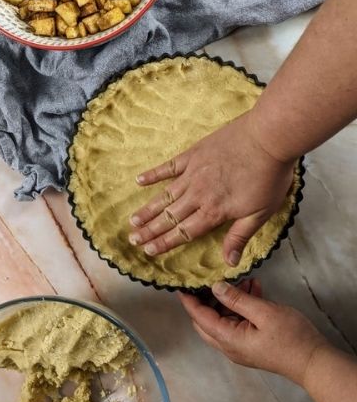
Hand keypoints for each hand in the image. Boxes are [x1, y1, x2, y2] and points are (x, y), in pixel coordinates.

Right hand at [129, 111, 294, 265]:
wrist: (268, 138)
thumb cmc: (269, 177)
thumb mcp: (261, 212)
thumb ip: (240, 236)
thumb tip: (229, 263)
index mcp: (214, 211)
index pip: (184, 232)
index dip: (165, 243)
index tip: (148, 251)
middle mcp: (198, 195)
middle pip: (169, 217)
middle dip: (150, 230)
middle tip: (132, 238)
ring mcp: (193, 173)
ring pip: (165, 196)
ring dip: (148, 209)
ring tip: (133, 219)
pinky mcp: (193, 155)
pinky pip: (169, 166)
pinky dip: (154, 174)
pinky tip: (139, 180)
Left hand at [179, 280, 327, 385]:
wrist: (315, 361)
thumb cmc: (291, 338)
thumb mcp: (263, 312)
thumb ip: (237, 299)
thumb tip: (215, 287)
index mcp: (228, 339)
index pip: (199, 318)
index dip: (189, 301)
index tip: (182, 284)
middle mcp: (230, 345)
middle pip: (207, 320)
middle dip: (207, 298)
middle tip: (210, 278)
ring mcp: (241, 345)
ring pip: (224, 318)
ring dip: (230, 299)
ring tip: (243, 280)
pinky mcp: (252, 342)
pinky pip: (239, 321)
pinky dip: (242, 305)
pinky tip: (254, 288)